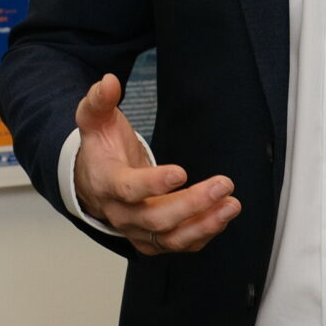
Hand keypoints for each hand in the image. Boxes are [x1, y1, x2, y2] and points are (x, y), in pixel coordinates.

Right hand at [71, 73, 238, 254]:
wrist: (93, 181)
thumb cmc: (101, 150)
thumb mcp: (95, 120)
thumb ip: (100, 101)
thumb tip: (109, 82)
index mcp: (107, 183)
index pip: (128, 189)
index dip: (154, 184)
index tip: (181, 172)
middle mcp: (121, 213)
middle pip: (156, 219)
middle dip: (192, 204)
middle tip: (222, 185)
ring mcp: (138, 230)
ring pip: (171, 238)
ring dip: (204, 224)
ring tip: (231, 205)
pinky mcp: (153, 239)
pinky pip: (179, 244)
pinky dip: (203, 233)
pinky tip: (222, 215)